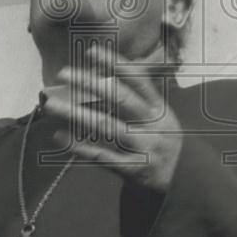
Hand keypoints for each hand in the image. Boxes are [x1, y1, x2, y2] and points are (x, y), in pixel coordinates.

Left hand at [43, 46, 181, 193]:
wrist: (185, 184)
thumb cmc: (162, 143)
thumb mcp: (160, 118)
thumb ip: (137, 100)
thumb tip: (103, 77)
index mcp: (158, 108)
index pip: (138, 80)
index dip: (115, 64)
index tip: (91, 52)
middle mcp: (153, 125)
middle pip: (120, 99)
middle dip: (90, 83)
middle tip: (63, 73)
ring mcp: (143, 147)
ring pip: (107, 127)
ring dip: (76, 114)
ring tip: (51, 105)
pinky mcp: (133, 170)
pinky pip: (102, 157)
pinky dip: (79, 147)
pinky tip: (60, 137)